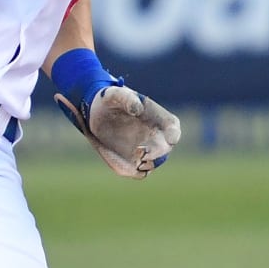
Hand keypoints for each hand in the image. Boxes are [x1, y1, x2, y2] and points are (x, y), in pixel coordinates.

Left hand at [55, 85, 180, 178]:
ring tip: (135, 159)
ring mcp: (145, 151)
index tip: (170, 139)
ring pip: (152, 164)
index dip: (173, 135)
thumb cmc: (110, 99)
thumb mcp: (116, 94)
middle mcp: (156, 137)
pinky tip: (118, 161)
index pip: (173, 128)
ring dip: (145, 164)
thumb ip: (128, 99)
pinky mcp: (132, 161)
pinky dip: (130, 170)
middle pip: (164, 150)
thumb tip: (137, 109)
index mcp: (159, 118)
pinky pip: (136, 172)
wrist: (95, 112)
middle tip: (142, 151)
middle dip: (157, 153)